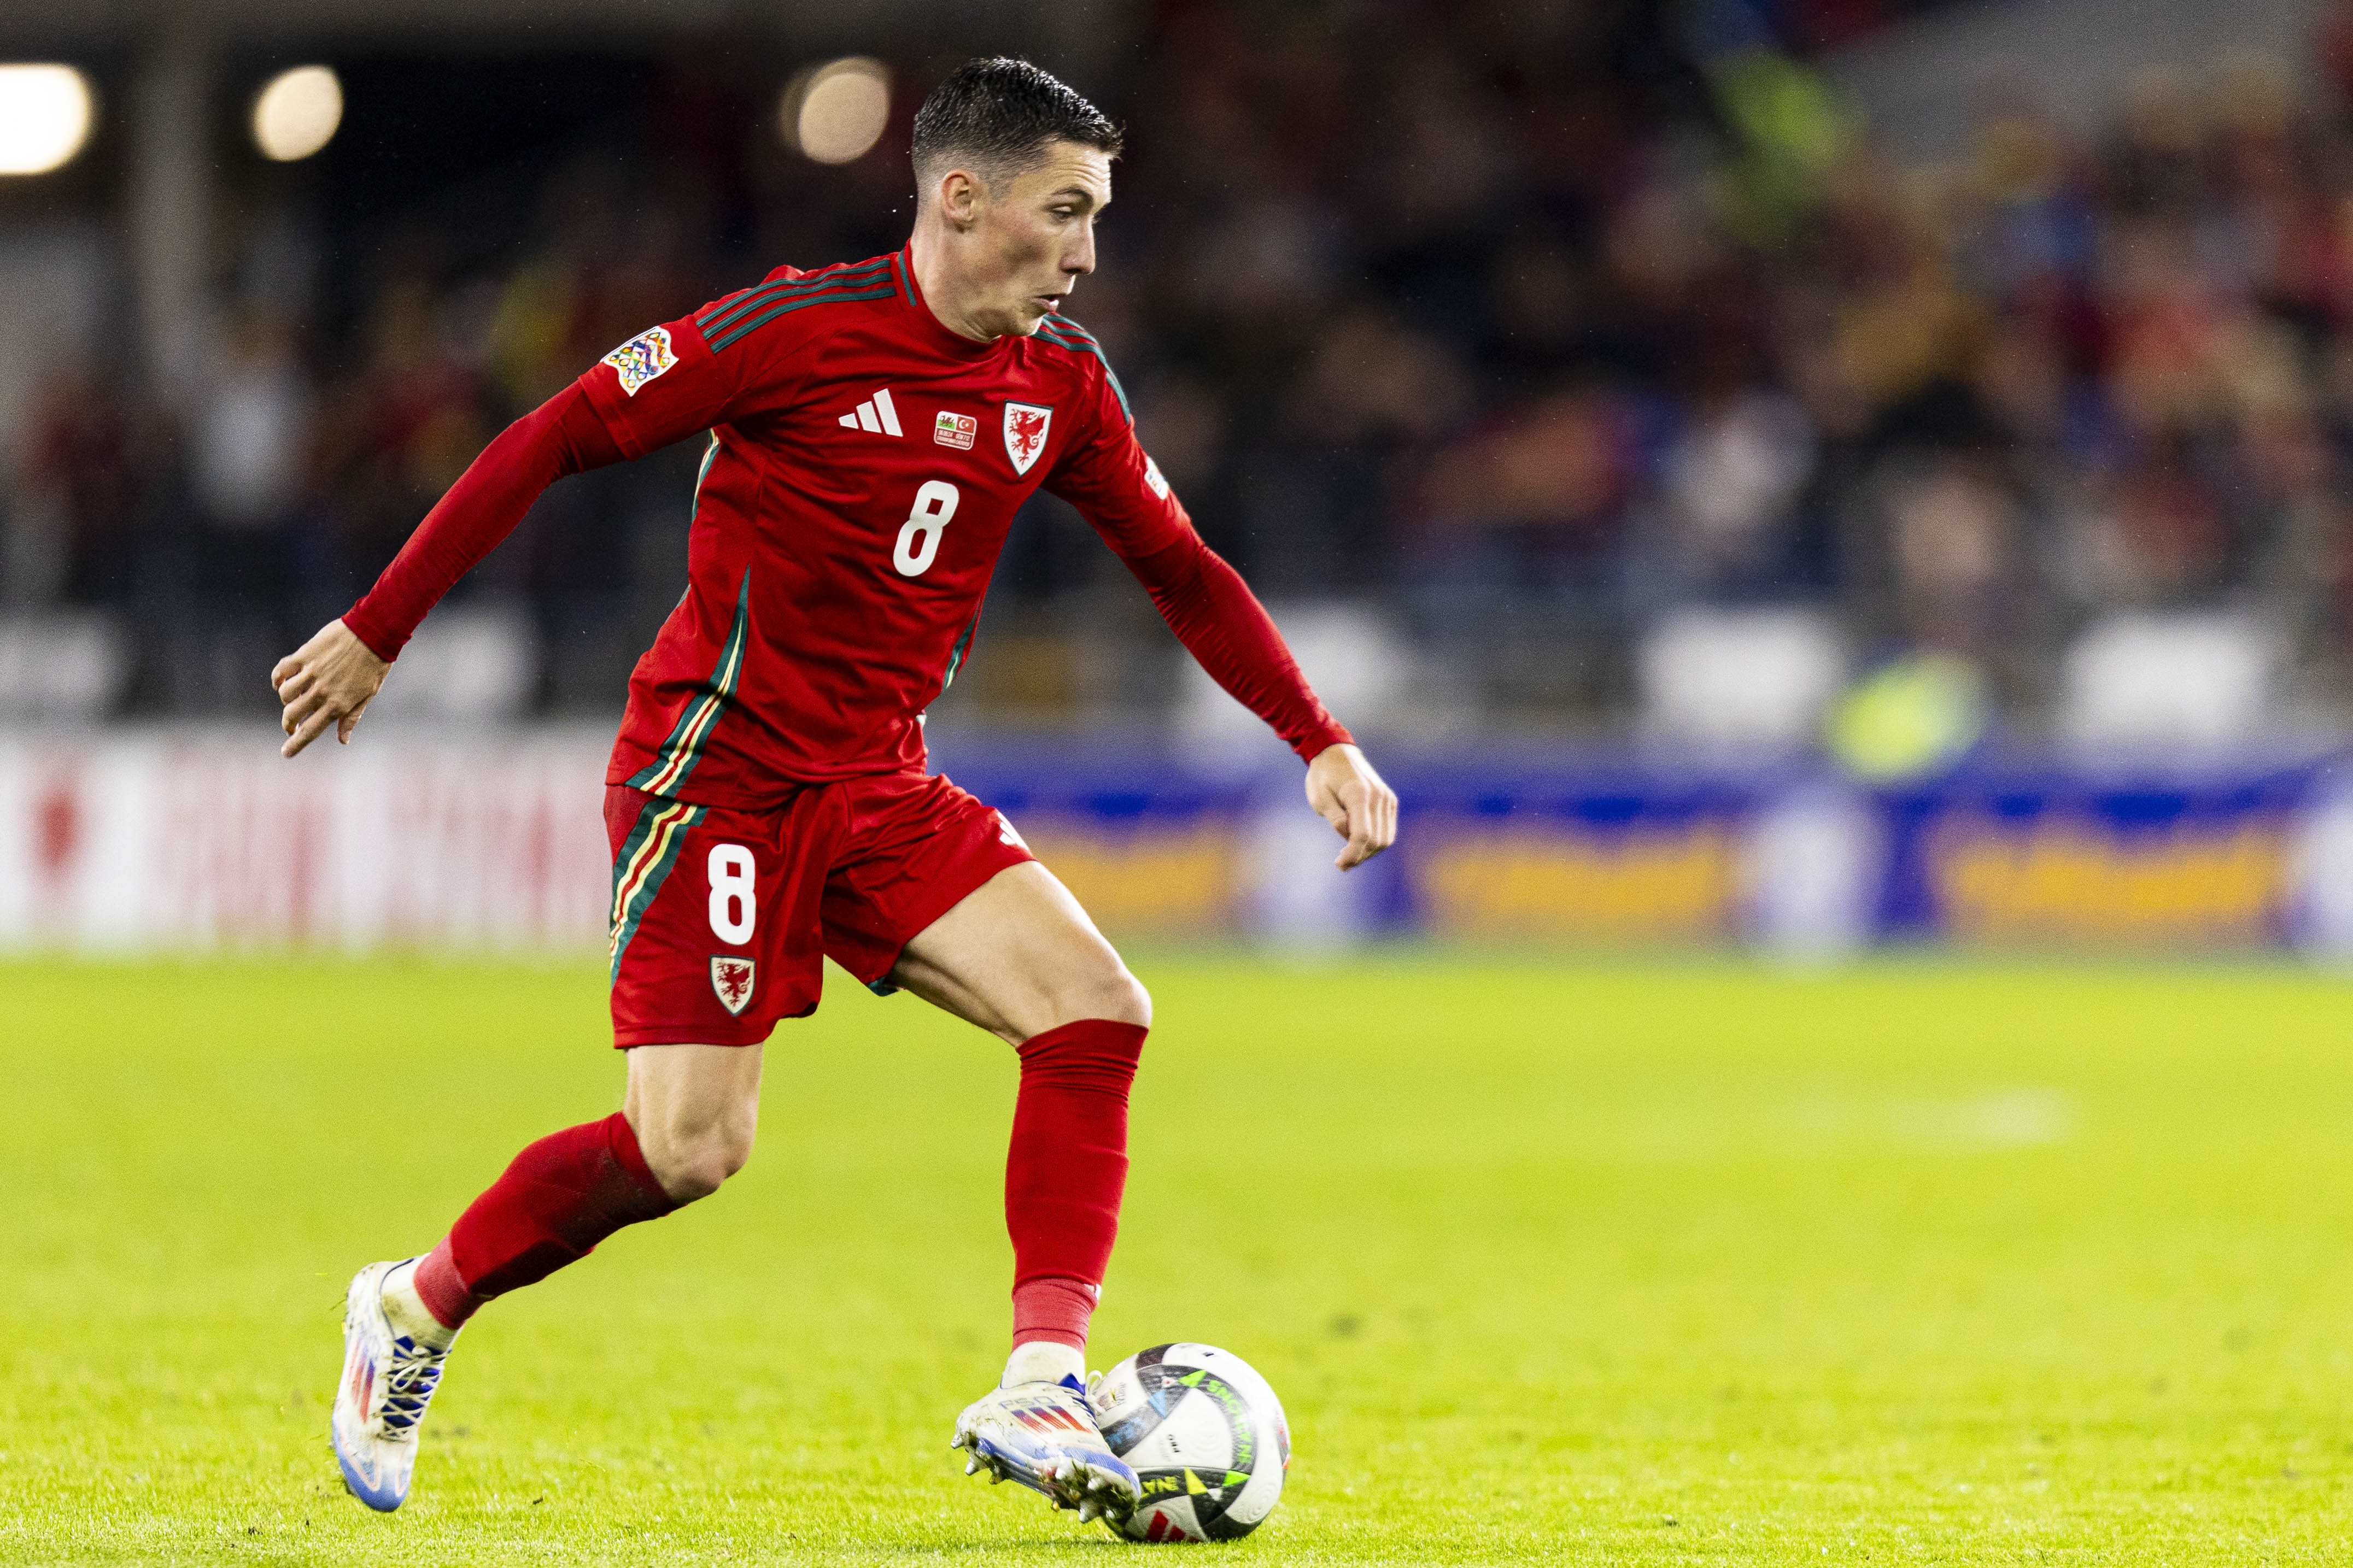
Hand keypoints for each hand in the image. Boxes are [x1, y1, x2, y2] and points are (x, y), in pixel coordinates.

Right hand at [271, 619, 389, 757]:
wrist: (374, 632)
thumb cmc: (375, 665)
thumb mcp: (368, 695)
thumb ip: (351, 718)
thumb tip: (342, 741)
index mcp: (338, 705)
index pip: (311, 731)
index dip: (296, 744)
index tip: (286, 753)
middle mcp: (322, 692)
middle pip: (292, 715)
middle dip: (288, 724)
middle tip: (290, 725)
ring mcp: (311, 673)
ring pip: (284, 694)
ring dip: (285, 699)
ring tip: (293, 698)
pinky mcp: (304, 655)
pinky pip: (281, 670)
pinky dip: (277, 678)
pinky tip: (281, 680)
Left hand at [1305, 742, 1397, 870]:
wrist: (1336, 753)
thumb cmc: (1323, 775)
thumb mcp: (1320, 798)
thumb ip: (1336, 819)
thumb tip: (1348, 837)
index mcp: (1359, 795)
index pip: (1362, 835)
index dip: (1352, 854)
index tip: (1340, 864)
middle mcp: (1378, 797)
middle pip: (1375, 840)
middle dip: (1359, 856)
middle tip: (1342, 864)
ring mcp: (1386, 798)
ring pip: (1385, 838)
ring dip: (1369, 851)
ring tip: (1350, 855)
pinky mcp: (1389, 801)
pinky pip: (1388, 829)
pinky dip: (1376, 841)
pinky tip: (1359, 843)